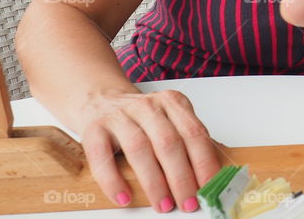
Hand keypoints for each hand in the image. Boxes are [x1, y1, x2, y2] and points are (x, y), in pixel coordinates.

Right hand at [78, 88, 220, 210]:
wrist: (101, 100)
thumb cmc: (141, 118)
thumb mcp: (169, 119)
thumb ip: (186, 140)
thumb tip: (210, 174)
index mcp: (172, 102)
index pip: (194, 132)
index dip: (203, 162)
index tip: (209, 186)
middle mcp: (147, 106)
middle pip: (168, 142)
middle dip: (181, 177)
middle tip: (188, 202)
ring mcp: (119, 116)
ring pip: (140, 149)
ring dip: (154, 182)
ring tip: (163, 204)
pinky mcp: (94, 129)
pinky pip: (102, 158)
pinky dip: (114, 181)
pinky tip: (124, 198)